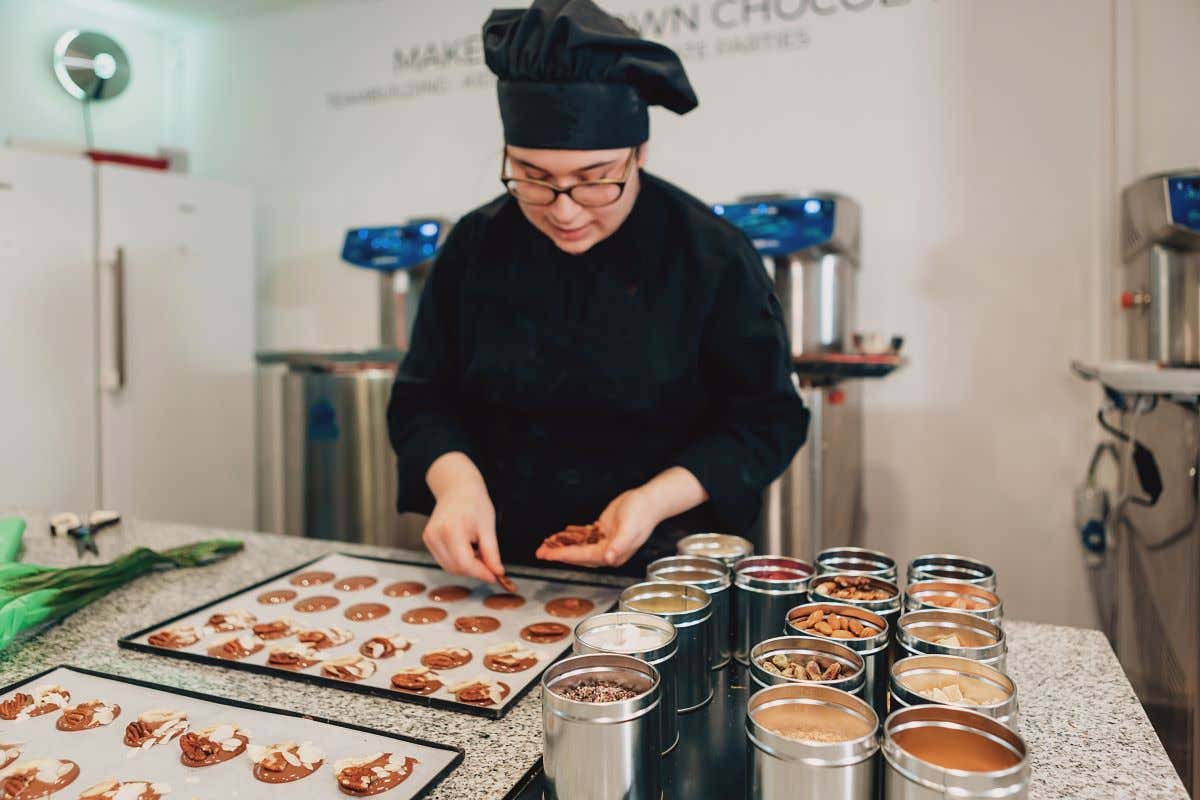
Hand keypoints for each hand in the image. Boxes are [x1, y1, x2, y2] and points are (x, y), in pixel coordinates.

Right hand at [422, 486, 503, 583]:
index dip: (481, 573)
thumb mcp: (488, 527)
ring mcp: (429, 538)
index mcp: (451, 529)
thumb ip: (492, 553)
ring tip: (479, 554)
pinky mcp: (428, 539)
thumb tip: (497, 573)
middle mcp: (435, 535)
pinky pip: (444, 560)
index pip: (465, 563)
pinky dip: (458, 561)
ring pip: (449, 567)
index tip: (495, 576)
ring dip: (466, 568)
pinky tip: (468, 551)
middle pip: (456, 567)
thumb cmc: (474, 502)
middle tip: (491, 566)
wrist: (457, 487)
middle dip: (475, 571)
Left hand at [535, 488, 663, 567]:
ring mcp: (605, 542)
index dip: (564, 556)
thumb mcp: (630, 528)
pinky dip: (572, 537)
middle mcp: (607, 551)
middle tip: (540, 552)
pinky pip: (584, 537)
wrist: (650, 502)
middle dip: (558, 553)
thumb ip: (619, 545)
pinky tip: (561, 535)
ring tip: (545, 545)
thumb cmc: (642, 514)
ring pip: (579, 547)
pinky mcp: (604, 532)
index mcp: (612, 553)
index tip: (548, 555)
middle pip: (578, 555)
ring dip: (562, 546)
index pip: (583, 557)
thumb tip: (609, 558)